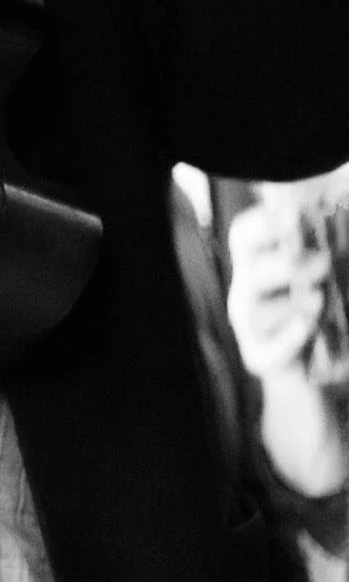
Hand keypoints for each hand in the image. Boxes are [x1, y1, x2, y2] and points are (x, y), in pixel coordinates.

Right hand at [225, 197, 325, 379]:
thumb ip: (327, 251)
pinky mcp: (258, 358)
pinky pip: (265, 351)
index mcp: (257, 264)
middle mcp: (247, 292)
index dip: (262, 223)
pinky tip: (308, 326)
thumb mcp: (324, 276)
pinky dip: (287, 339)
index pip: (244, 237)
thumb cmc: (319, 313)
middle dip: (285, 264)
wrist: (313, 372)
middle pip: (251, 270)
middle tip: (325, 262)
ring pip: (256, 311)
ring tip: (320, 298)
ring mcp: (249, 326)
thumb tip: (344, 209)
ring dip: (289, 301)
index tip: (293, 215)